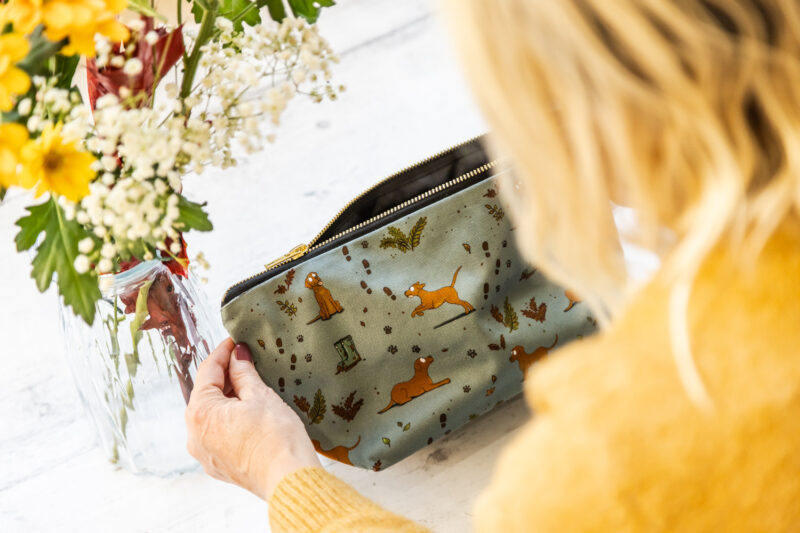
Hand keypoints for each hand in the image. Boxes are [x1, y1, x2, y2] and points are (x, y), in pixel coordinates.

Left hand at [185, 338, 320, 500]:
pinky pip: (218, 434)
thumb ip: (243, 373)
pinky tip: (249, 411)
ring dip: (228, 398)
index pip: (207, 372)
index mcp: (200, 414)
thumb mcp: (260, 395)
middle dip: (224, 376)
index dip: (222, 353)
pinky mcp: (218, 466)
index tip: (234, 341)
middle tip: (244, 359)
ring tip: (250, 384)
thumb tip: (237, 356)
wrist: (288, 479)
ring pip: (212, 415)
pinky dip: (230, 419)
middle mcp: (195, 436)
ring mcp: (205, 454)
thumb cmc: (275, 438)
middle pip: (206, 394)